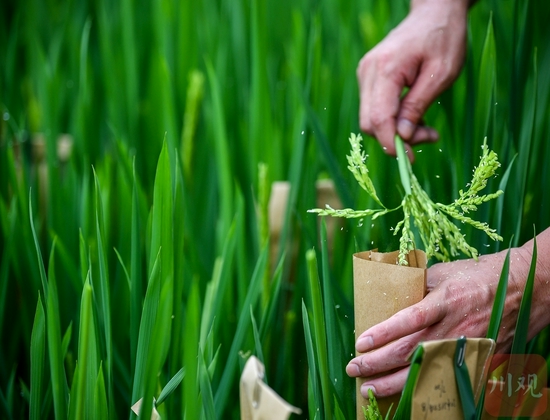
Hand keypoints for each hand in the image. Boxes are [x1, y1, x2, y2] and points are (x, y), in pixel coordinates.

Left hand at [346, 229, 549, 398]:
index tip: (360, 341)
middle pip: (410, 350)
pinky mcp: (476, 360)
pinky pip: (445, 380)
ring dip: (393, 382)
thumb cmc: (480, 276)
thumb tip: (387, 292)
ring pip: (424, 371)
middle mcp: (455, 326)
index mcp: (447, 300)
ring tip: (368, 388)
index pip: (409, 319)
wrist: (525, 290)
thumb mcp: (445, 271)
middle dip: (377, 362)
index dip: (383, 332)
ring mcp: (466, 347)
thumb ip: (416, 284)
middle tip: (353, 367)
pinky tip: (403, 396)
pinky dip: (421, 389)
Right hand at [357, 0, 467, 157]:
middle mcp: (368, 72)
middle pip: (369, 123)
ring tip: (426, 127)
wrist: (434, 12)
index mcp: (385, 69)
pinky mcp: (369, 77)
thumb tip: (402, 137)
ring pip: (370, 119)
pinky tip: (414, 115)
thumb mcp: (440, 74)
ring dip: (395, 130)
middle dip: (395, 139)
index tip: (410, 160)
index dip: (392, 144)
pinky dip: (393, 119)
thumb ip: (418, 106)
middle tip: (428, 137)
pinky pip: (374, 109)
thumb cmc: (443, 38)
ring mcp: (365, 74)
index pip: (378, 119)